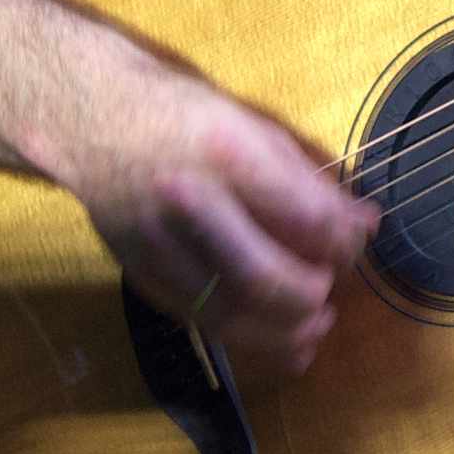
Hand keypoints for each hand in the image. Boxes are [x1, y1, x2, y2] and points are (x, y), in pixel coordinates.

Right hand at [35, 54, 377, 371]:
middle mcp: (190, 202)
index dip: (342, 240)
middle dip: (311, 297)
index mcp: (227, 151)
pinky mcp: (141, 276)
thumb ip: (305, 179)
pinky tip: (276, 338)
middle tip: (330, 292)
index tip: (359, 240)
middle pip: (263, 276)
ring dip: (283, 333)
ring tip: (315, 327)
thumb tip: (363, 225)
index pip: (303, 215)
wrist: (91, 121)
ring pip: (229, 312)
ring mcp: (159, 245)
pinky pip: (200, 320)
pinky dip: (245, 338)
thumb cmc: (182, 115)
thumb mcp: (250, 126)